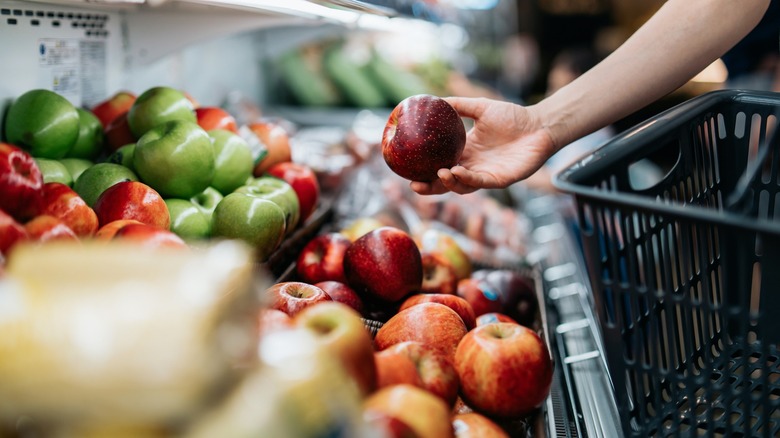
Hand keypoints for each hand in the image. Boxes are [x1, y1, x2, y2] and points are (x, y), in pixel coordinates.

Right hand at [410, 97, 555, 194]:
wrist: (539, 124)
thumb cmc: (513, 117)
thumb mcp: (480, 107)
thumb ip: (458, 105)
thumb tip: (433, 99)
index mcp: (465, 152)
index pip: (439, 165)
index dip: (423, 171)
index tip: (406, 169)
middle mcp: (472, 167)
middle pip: (446, 183)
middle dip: (429, 187)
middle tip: (414, 185)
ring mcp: (485, 175)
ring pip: (461, 186)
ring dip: (448, 183)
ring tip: (440, 172)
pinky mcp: (500, 180)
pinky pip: (480, 182)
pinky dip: (467, 179)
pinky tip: (456, 171)